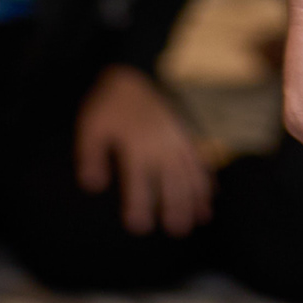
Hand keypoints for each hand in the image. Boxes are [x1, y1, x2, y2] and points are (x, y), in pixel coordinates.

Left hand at [76, 64, 215, 237]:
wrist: (133, 71)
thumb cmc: (108, 104)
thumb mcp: (91, 128)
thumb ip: (91, 157)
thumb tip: (92, 186)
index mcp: (137, 148)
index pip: (139, 184)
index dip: (139, 207)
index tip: (139, 227)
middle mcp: (161, 147)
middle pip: (172, 183)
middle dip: (176, 209)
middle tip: (178, 232)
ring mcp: (178, 140)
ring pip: (191, 174)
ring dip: (196, 198)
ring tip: (199, 220)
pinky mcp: (186, 133)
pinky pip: (200, 159)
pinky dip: (207, 178)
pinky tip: (211, 195)